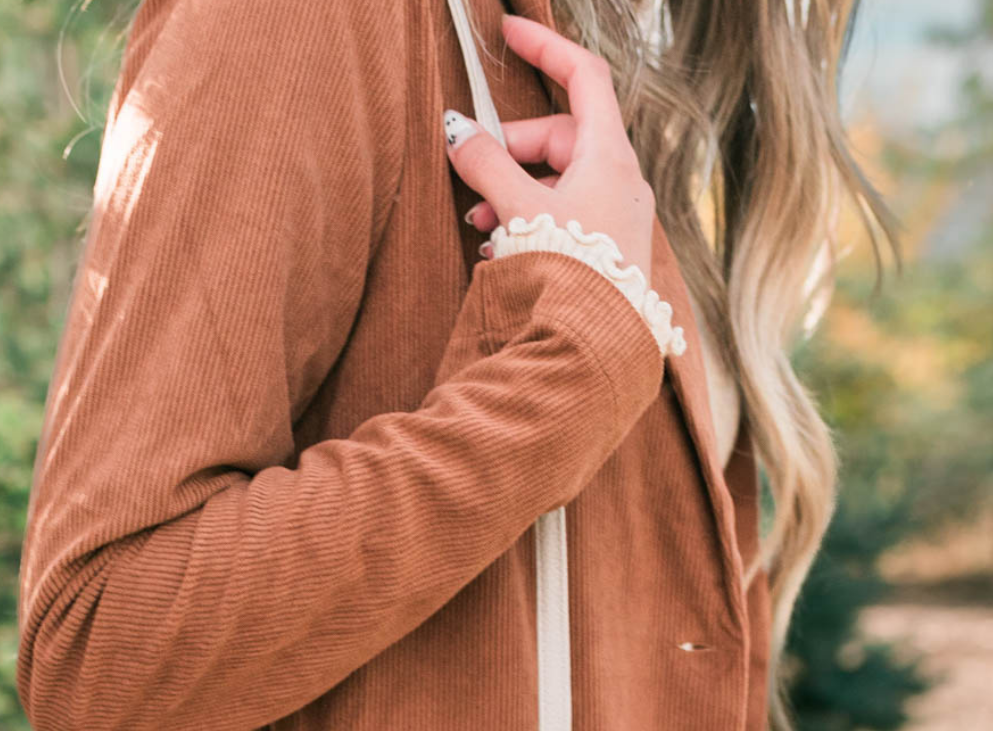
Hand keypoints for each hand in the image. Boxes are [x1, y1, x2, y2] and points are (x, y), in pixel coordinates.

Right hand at [443, 13, 654, 280]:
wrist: (593, 348)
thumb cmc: (565, 275)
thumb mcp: (518, 211)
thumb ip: (486, 166)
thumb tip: (457, 132)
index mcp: (609, 157)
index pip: (583, 76)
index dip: (544, 48)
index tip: (508, 32)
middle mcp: (622, 182)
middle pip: (562, 137)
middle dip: (511, 152)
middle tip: (472, 176)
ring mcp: (619, 217)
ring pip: (561, 180)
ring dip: (515, 192)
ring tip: (480, 225)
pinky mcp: (610, 251)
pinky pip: (569, 215)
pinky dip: (533, 218)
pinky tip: (504, 246)